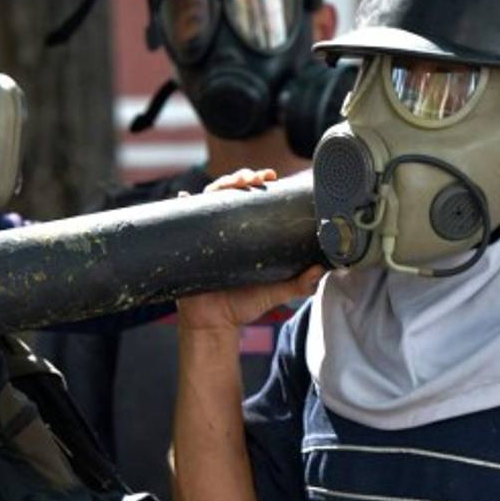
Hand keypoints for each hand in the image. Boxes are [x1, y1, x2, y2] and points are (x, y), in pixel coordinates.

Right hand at [176, 167, 323, 332]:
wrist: (217, 324)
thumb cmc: (244, 304)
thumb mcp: (276, 291)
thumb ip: (299, 284)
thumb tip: (320, 271)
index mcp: (245, 232)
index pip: (252, 198)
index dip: (260, 182)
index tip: (271, 176)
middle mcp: (225, 228)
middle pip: (230, 191)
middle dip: (241, 177)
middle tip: (255, 177)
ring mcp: (205, 233)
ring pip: (208, 198)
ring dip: (220, 184)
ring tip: (234, 182)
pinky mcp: (188, 244)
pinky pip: (180, 219)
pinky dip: (182, 205)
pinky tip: (185, 197)